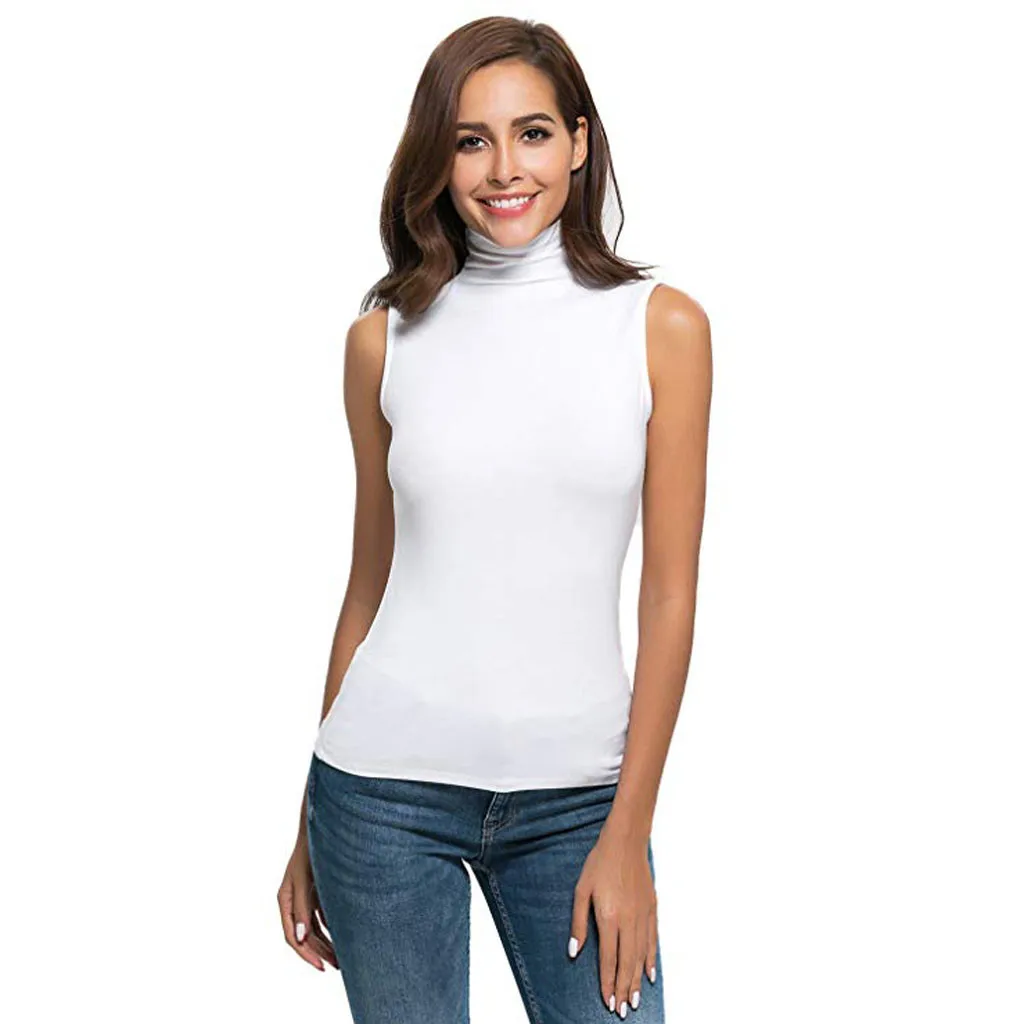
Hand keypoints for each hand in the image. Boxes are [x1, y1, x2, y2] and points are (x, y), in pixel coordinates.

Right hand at [278, 835, 337, 970]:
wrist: (323, 827)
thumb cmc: (311, 850)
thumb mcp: (305, 879)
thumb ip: (302, 908)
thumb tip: (300, 938)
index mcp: (285, 900)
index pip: (292, 936)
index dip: (305, 953)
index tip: (321, 966)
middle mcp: (294, 902)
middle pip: (304, 936)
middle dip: (320, 952)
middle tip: (338, 966)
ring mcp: (306, 897)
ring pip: (314, 928)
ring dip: (327, 943)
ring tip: (342, 958)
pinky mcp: (317, 892)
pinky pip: (323, 917)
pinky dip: (331, 928)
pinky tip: (344, 937)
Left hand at [568, 829, 657, 1015]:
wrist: (626, 841)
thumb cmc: (600, 862)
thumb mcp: (581, 890)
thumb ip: (578, 923)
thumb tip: (575, 952)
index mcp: (608, 917)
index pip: (608, 959)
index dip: (608, 983)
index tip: (608, 1001)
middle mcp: (628, 920)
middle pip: (626, 962)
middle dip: (624, 989)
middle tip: (623, 1010)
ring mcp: (643, 915)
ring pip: (641, 955)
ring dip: (637, 980)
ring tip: (635, 1000)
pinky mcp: (652, 908)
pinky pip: (652, 941)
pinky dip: (651, 959)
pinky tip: (649, 973)